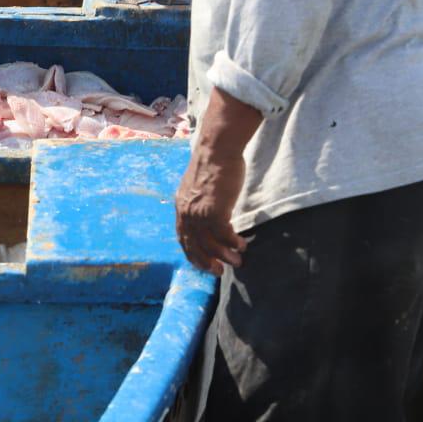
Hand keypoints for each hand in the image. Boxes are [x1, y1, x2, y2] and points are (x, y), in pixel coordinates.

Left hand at [175, 146, 249, 274]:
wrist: (217, 150)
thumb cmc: (213, 166)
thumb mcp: (199, 189)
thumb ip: (200, 203)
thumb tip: (210, 218)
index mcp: (181, 206)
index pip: (183, 238)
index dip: (194, 254)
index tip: (206, 263)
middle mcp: (186, 212)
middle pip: (194, 245)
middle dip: (207, 261)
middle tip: (219, 271)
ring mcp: (199, 212)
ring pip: (210, 243)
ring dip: (224, 255)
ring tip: (237, 262)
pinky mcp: (214, 210)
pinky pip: (224, 234)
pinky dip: (233, 242)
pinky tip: (241, 245)